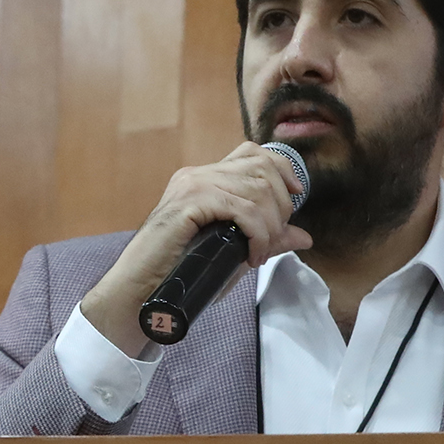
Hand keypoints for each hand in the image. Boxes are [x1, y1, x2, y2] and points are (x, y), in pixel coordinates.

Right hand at [78, 143, 310, 355]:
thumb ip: (265, 237)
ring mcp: (193, 185)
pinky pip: (243, 209)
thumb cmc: (180, 275)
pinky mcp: (190, 202)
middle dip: (281, 206)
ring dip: (270, 226)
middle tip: (271, 241)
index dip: (283, 169)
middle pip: (262, 168)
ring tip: (259, 253)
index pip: (254, 153)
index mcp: (205, 178)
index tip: (296, 196)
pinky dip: (257, 234)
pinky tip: (251, 255)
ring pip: (258, 190)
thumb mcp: (233, 252)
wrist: (140, 290)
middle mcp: (199, 174)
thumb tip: (303, 236)